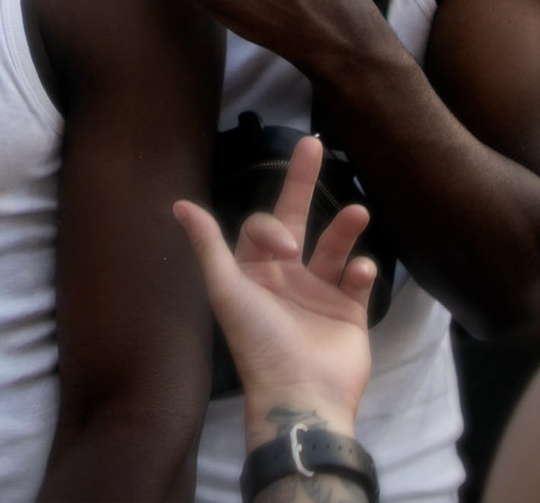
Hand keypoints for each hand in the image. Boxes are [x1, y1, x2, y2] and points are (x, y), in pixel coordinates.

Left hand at [175, 136, 375, 449]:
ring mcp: (320, 293)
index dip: (272, 227)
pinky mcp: (349, 312)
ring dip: (344, 227)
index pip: (263, 226)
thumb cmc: (258, 343)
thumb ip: (208, 244)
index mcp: (254, 271)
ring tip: (359, 210)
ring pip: (334, 247)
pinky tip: (359, 271)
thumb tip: (178, 203)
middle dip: (303, 183)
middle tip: (314, 144)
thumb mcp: (226, 289)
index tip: (285, 249)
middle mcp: (286, 277)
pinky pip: (358, 280)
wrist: (300, 395)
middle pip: (296, 219)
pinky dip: (362, 270)